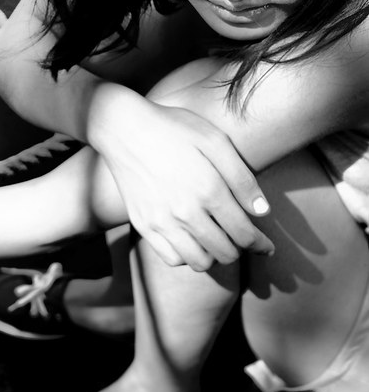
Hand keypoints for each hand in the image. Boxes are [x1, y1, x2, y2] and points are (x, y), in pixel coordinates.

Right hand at [87, 83, 274, 270]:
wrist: (124, 129)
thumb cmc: (175, 129)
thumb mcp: (216, 141)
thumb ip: (242, 178)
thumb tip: (262, 212)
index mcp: (209, 190)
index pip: (244, 234)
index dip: (260, 244)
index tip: (266, 247)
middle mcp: (186, 213)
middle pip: (225, 253)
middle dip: (239, 249)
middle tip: (240, 239)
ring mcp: (162, 222)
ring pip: (199, 262)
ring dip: (213, 255)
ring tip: (215, 240)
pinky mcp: (144, 226)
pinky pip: (172, 259)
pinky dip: (187, 257)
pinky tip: (191, 240)